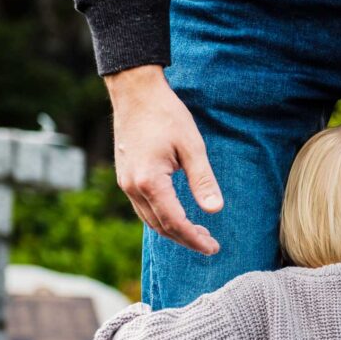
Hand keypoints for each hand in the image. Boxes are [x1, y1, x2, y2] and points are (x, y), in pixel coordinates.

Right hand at [106, 65, 222, 255]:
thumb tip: (215, 210)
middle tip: (210, 244)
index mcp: (150, 181)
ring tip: (198, 234)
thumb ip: (203, 180)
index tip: (213, 247)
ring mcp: (126, 184)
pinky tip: (177, 216)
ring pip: (150, 220)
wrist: (135, 92)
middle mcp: (133, 187)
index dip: (195, 239)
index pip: (175, 222)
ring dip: (173, 231)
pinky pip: (143, 208)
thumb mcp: (192, 146)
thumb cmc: (166, 114)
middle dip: (186, 239)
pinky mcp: (126, 177)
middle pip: (161, 227)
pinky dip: (161, 218)